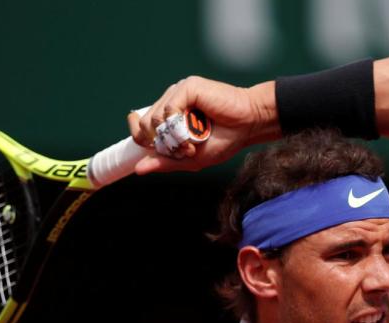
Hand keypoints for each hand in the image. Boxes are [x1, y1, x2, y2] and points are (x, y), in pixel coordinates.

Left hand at [128, 76, 276, 173]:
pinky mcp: (188, 87)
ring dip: (174, 138)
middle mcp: (171, 101)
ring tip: (194, 142)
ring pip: (156, 118)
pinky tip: (196, 130)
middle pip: (146, 125)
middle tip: (187, 150)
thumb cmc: (225, 140)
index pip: (141, 124)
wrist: (249, 125)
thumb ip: (165, 162)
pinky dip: (180, 126)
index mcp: (170, 116)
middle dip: (164, 145)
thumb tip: (138, 169)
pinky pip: (170, 109)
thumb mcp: (191, 159)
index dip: (141, 137)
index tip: (153, 146)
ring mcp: (178, 93)